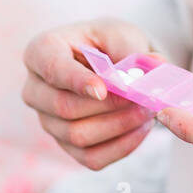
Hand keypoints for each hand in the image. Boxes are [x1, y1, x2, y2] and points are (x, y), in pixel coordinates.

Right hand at [22, 17, 167, 170]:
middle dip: (109, 106)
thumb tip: (156, 65)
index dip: (76, 81)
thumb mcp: (122, 35)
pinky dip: (121, 146)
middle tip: (144, 98)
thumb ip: (134, 52)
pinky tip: (141, 128)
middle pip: (63, 107)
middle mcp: (36, 89)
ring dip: (119, 125)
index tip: (103, 90)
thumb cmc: (110, 42)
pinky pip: (90, 157)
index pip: (52, 69)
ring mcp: (47, 120)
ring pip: (77, 135)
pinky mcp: (65, 144)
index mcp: (42, 51)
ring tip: (147, 110)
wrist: (110, 59)